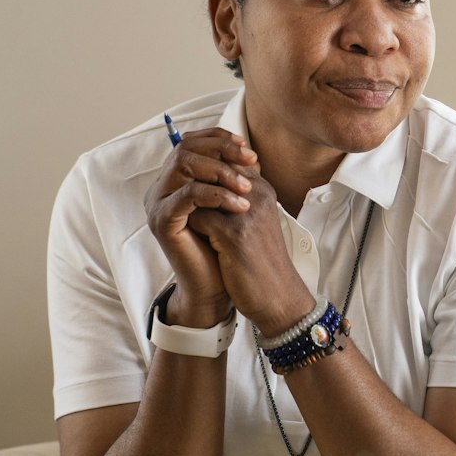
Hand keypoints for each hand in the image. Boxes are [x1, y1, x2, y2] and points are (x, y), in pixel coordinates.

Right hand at [143, 128, 256, 321]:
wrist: (215, 285)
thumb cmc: (223, 244)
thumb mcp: (231, 204)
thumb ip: (232, 178)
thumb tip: (250, 152)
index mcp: (175, 179)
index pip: (192, 142)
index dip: (219, 139)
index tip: (248, 150)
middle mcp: (161, 187)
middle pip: (185, 148)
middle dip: (222, 150)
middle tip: (251, 162)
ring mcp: (157, 203)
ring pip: (184, 166)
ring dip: (221, 172)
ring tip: (247, 189)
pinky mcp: (161, 221)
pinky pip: (188, 195)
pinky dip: (216, 195)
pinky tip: (239, 206)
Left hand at [183, 158, 315, 335]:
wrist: (279, 296)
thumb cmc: (263, 261)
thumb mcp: (256, 222)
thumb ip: (237, 199)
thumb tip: (206, 184)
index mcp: (262, 190)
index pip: (227, 159)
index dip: (203, 166)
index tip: (186, 180)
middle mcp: (257, 196)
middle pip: (214, 168)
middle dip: (191, 179)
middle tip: (176, 193)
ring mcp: (247, 214)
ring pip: (202, 189)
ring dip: (188, 201)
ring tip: (182, 214)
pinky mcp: (234, 235)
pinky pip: (198, 216)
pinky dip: (189, 224)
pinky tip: (188, 234)